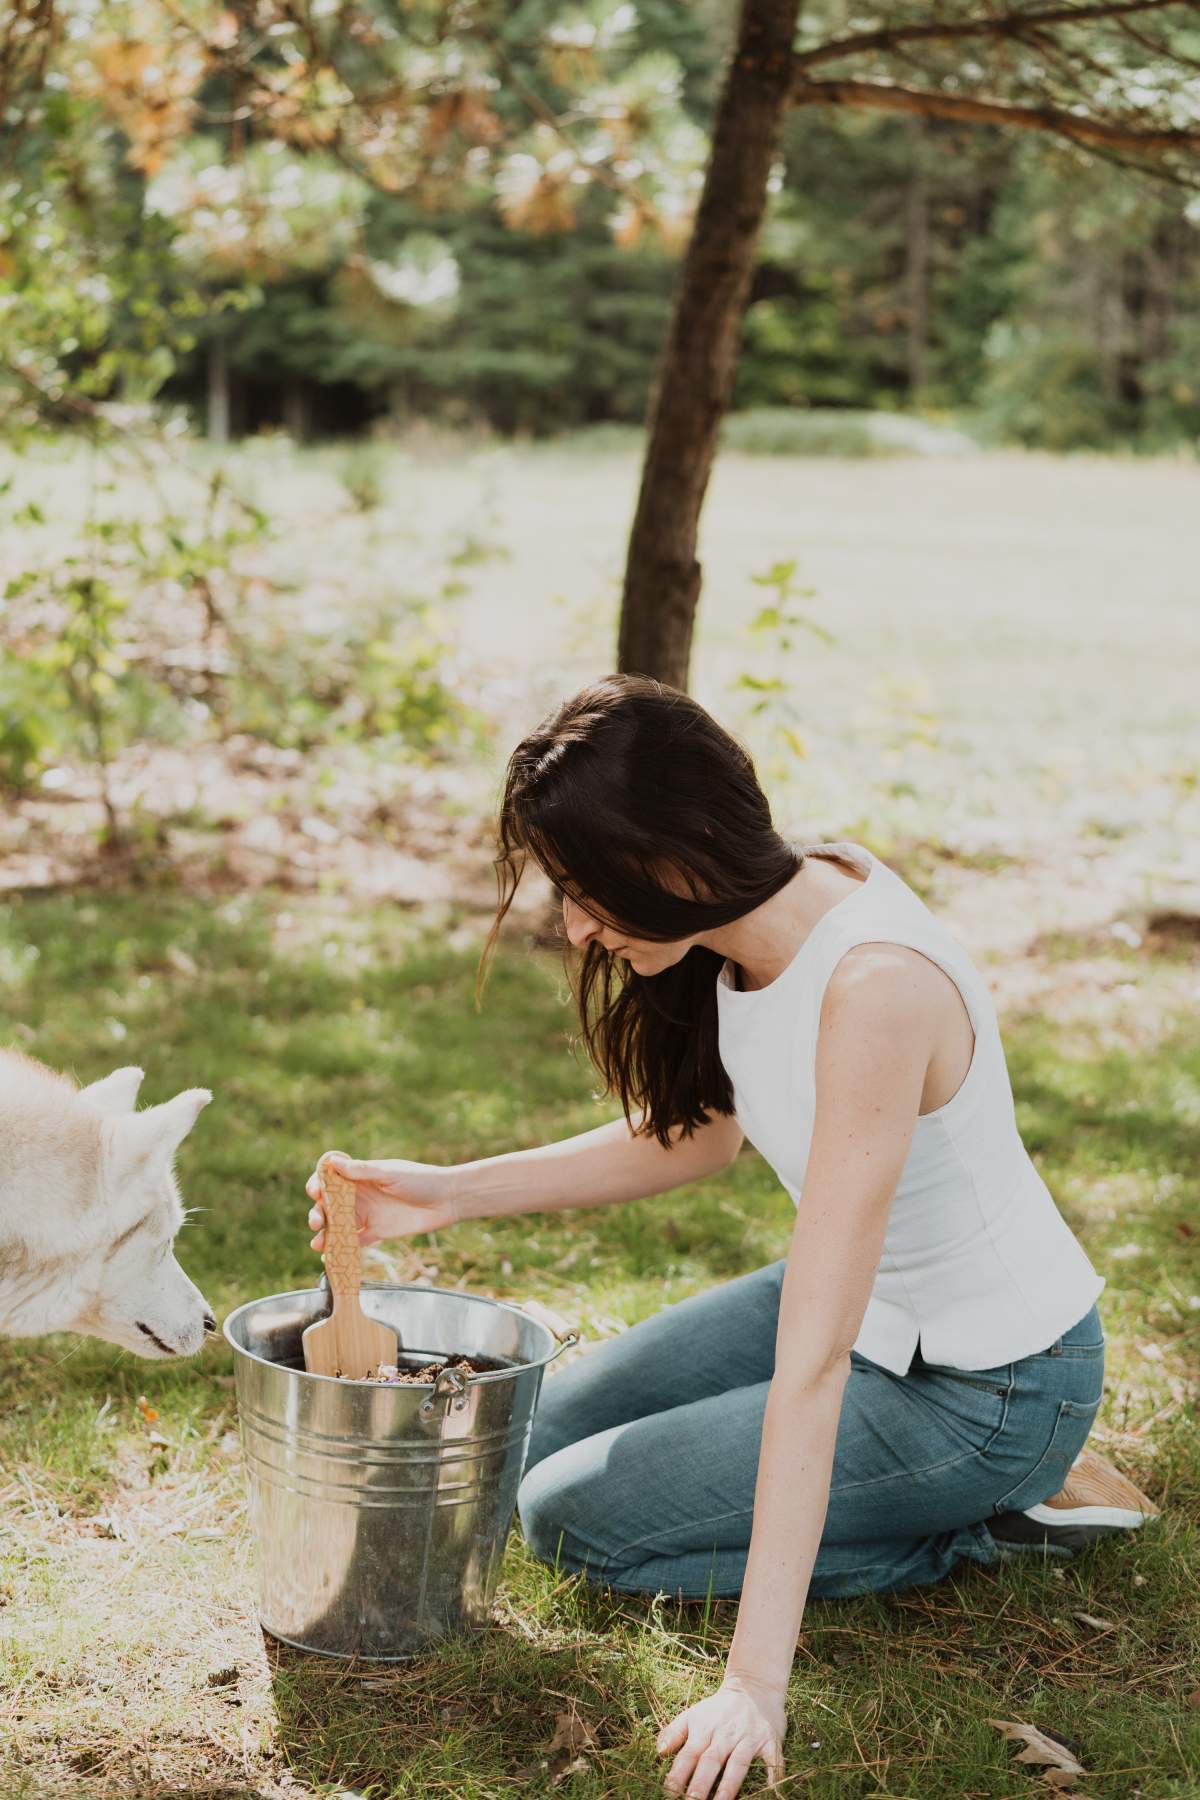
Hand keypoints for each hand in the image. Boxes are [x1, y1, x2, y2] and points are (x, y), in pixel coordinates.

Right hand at [305, 1152, 458, 1250]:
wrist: (447, 1200)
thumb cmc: (421, 1179)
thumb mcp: (389, 1173)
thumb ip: (362, 1171)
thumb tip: (333, 1162)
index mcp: (360, 1177)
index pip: (331, 1180)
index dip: (318, 1185)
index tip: (315, 1192)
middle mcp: (360, 1195)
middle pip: (329, 1205)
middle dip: (317, 1213)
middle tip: (316, 1222)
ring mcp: (367, 1214)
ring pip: (338, 1225)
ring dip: (325, 1233)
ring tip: (317, 1243)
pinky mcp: (377, 1232)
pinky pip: (354, 1242)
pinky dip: (342, 1249)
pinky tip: (331, 1256)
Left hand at [657, 1677, 786, 1799]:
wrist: (754, 1686)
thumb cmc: (718, 1709)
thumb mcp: (693, 1715)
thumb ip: (674, 1732)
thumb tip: (659, 1752)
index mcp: (704, 1729)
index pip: (688, 1755)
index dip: (678, 1775)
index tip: (669, 1793)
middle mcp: (725, 1734)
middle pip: (711, 1761)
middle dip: (701, 1784)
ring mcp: (749, 1738)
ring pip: (738, 1763)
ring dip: (729, 1785)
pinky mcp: (770, 1741)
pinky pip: (772, 1759)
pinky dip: (772, 1774)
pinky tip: (770, 1790)